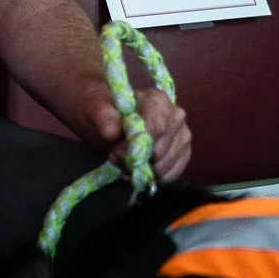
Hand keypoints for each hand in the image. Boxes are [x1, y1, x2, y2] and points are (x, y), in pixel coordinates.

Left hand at [75, 83, 192, 184]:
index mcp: (157, 99)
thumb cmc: (104, 111)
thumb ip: (103, 117)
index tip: (116, 151)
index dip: (136, 145)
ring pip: (164, 166)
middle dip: (135, 160)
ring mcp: (182, 135)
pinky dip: (151, 178)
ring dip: (141, 171)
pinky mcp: (183, 153)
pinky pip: (171, 175)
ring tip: (125, 161)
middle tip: (116, 156)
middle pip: (160, 150)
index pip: (157, 126)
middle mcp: (175, 115)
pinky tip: (138, 169)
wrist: (111, 119)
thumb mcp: (95, 108)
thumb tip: (112, 132)